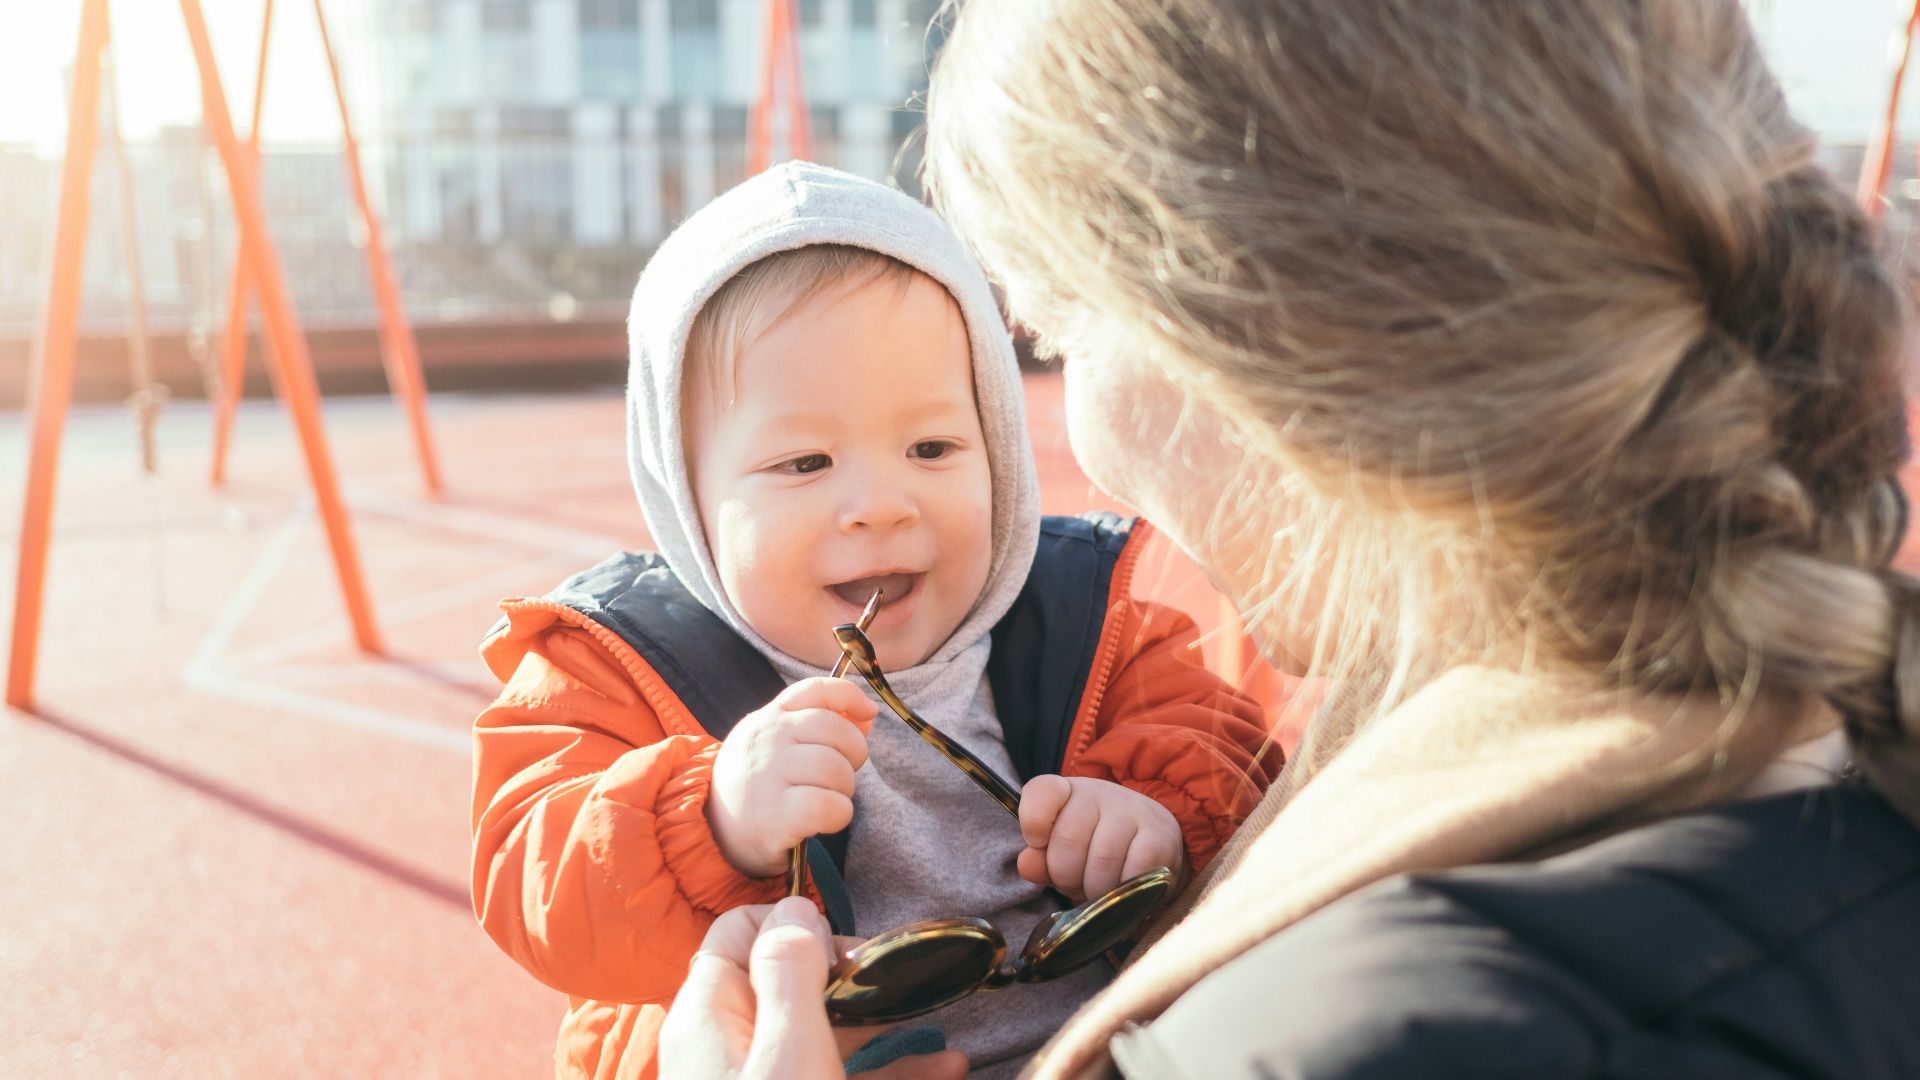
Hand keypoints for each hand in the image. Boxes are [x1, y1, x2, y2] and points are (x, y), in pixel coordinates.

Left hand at [659, 898, 968, 1079]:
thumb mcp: (788, 1050)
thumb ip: (791, 973)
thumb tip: (794, 906)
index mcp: (711, 1015)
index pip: (739, 932)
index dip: (796, 924)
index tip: (850, 950)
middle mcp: (732, 1048)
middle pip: (789, 982)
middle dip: (854, 976)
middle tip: (907, 982)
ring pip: (825, 1037)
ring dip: (886, 1027)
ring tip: (946, 1026)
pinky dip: (891, 1074)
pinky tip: (947, 1071)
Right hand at [708, 678, 878, 877]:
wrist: (712, 833)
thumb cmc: (755, 787)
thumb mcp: (775, 745)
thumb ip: (818, 726)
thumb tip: (866, 714)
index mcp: (769, 718)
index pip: (815, 689)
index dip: (850, 695)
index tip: (868, 713)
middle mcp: (767, 740)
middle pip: (835, 730)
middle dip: (853, 754)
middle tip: (840, 776)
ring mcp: (768, 775)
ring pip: (836, 768)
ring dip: (844, 789)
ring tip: (827, 799)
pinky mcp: (774, 815)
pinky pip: (830, 805)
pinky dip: (838, 815)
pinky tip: (824, 821)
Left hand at [1017, 775, 1186, 901]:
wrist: (1154, 848)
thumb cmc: (1097, 851)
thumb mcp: (1062, 852)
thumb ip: (1040, 860)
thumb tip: (1028, 865)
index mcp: (1068, 792)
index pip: (1040, 792)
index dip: (1033, 825)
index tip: (1039, 844)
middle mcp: (1100, 793)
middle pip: (1067, 841)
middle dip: (1066, 877)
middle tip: (1077, 882)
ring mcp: (1132, 811)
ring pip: (1101, 860)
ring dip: (1095, 889)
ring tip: (1099, 890)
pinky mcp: (1160, 836)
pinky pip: (1133, 871)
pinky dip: (1123, 890)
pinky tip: (1123, 888)